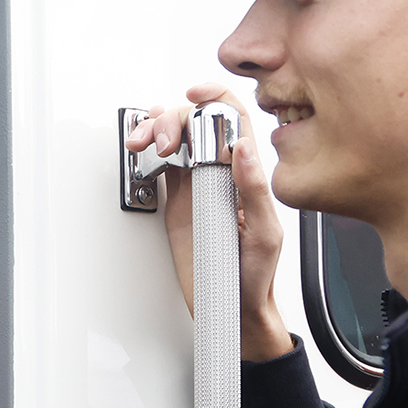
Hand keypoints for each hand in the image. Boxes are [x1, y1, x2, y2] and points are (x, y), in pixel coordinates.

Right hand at [125, 83, 293, 362]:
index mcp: (248, 175)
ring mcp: (199, 186)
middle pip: (198, 124)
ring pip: (177, 140)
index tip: (194, 97)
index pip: (235, 121)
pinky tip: (143, 146)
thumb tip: (243, 149)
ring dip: (157, 130)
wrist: (232, 310)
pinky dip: (149, 149)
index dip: (215, 99)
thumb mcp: (264, 235)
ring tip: (145, 142)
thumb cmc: (255, 277)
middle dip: (176, 119)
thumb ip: (254, 190)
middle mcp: (223, 175)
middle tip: (164, 142)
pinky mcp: (177, 201)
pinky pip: (162, 164)